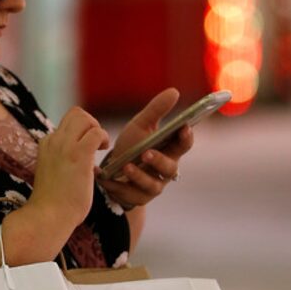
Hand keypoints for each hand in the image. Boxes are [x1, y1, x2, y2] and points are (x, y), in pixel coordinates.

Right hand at [28, 106, 109, 237]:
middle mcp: (54, 140)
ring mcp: (66, 146)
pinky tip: (102, 152)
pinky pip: (96, 132)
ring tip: (100, 147)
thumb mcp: (52, 172)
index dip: (81, 131)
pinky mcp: (79, 155)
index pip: (66, 123)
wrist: (47, 216)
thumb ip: (62, 160)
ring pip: (85, 117)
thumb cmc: (53, 202)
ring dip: (98, 129)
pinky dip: (104, 138)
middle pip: (75, 113)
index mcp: (47, 144)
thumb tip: (80, 161)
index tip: (87, 146)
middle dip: (91, 123)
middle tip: (96, 143)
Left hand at [97, 87, 193, 210]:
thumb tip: (174, 91)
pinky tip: (104, 176)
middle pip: (169, 168)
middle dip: (159, 161)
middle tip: (146, 152)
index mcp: (170, 151)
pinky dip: (116, 185)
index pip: (184, 145)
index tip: (184, 127)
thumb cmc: (132, 145)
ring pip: (152, 185)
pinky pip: (129, 194)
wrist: (113, 169)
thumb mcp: (141, 125)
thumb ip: (157, 110)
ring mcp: (152, 186)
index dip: (186, 138)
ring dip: (139, 176)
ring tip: (127, 166)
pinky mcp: (136, 198)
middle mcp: (165, 171)